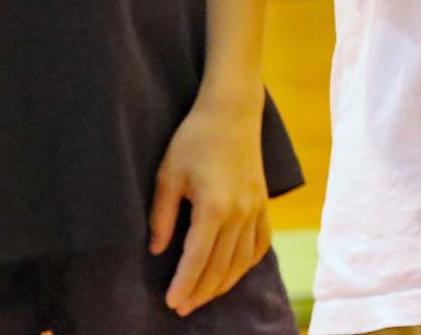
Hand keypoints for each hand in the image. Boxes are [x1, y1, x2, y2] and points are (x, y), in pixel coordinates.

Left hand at [148, 98, 270, 317]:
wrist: (232, 111)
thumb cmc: (195, 138)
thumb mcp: (168, 174)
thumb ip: (162, 216)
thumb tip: (157, 250)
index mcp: (214, 206)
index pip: (197, 258)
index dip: (184, 284)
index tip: (172, 303)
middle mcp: (240, 212)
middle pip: (221, 265)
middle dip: (201, 291)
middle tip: (182, 308)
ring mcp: (256, 208)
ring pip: (242, 259)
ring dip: (223, 283)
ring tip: (203, 297)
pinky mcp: (263, 202)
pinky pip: (261, 243)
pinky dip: (247, 263)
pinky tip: (234, 272)